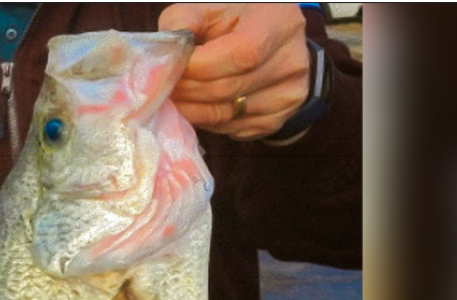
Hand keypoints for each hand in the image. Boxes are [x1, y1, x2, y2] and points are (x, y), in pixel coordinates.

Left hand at [161, 3, 310, 140]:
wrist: (272, 43)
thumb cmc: (236, 22)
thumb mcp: (211, 9)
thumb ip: (184, 21)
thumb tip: (164, 53)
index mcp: (279, 23)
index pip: (239, 55)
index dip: (198, 68)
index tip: (172, 69)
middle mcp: (292, 62)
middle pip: (229, 89)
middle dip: (189, 92)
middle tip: (165, 89)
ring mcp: (288, 95)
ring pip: (227, 115)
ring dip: (193, 110)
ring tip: (177, 98)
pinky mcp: (278, 120)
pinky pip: (233, 130)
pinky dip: (209, 122)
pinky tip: (201, 106)